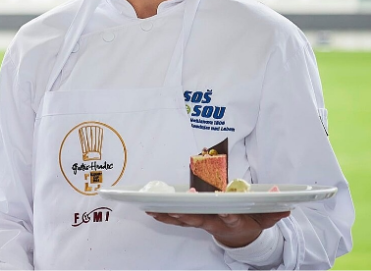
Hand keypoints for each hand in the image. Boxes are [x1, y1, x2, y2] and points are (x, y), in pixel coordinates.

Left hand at [147, 211, 289, 246]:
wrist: (242, 237)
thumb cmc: (251, 222)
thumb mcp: (265, 218)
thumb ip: (274, 210)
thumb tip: (281, 195)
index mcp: (232, 220)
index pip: (229, 216)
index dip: (225, 213)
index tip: (222, 207)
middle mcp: (214, 222)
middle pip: (199, 219)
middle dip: (187, 214)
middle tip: (175, 208)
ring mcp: (202, 223)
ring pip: (184, 220)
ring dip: (168, 215)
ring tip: (152, 210)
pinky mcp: (194, 221)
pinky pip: (177, 220)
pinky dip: (164, 216)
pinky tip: (151, 211)